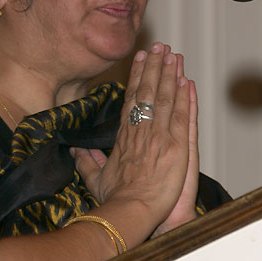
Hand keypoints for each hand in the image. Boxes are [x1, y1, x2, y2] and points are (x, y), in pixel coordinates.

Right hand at [72, 42, 194, 243]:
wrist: (131, 213)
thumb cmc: (114, 200)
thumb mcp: (95, 180)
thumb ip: (86, 163)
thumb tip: (74, 150)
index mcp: (124, 137)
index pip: (131, 101)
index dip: (136, 79)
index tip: (140, 60)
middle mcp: (141, 131)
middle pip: (148, 93)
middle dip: (153, 68)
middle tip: (159, 47)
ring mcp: (159, 136)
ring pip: (165, 98)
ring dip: (169, 74)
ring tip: (174, 54)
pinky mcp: (175, 145)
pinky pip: (181, 115)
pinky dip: (185, 96)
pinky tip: (187, 79)